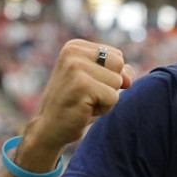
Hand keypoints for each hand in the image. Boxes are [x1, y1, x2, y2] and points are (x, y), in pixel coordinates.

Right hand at [25, 40, 135, 154]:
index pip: (117, 56)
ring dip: (106, 99)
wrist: (48, 129)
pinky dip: (103, 109)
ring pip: (118, 81)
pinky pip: (113, 97)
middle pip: (119, 64)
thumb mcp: (97, 82)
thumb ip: (117, 72)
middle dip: (110, 85)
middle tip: (87, 95)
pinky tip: (84, 110)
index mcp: (75, 47)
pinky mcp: (81, 85)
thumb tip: (128, 78)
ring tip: (85, 103)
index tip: (86, 86)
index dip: (109, 76)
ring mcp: (75, 67)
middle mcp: (73, 52)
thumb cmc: (76, 105)